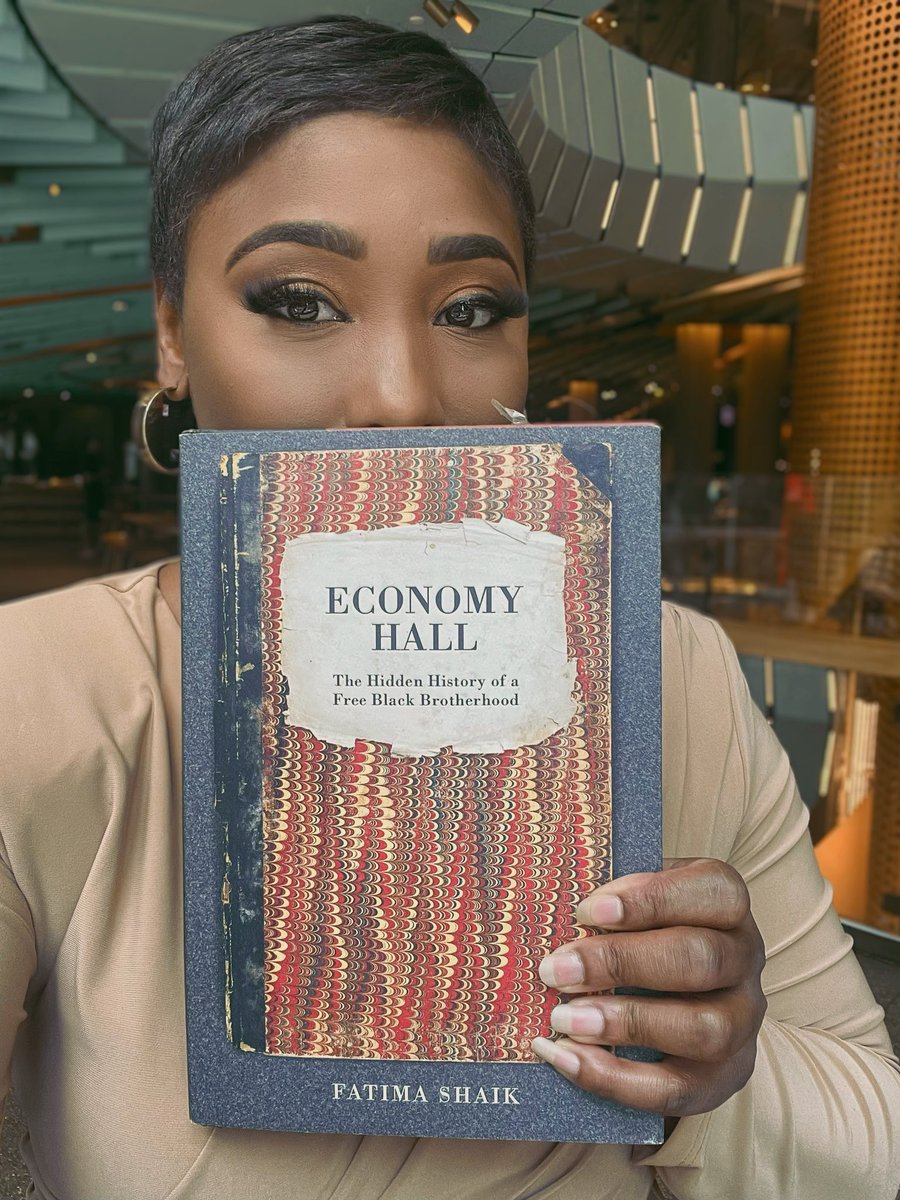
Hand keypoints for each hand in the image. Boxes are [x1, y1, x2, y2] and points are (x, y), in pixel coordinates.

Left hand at [531, 858, 766, 1117]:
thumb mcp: (636, 899)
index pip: (712, 892)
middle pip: (701, 959)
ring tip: (563, 1019)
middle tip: (557, 970)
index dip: (651, 899)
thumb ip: (610, 900)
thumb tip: (555, 908)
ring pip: (702, 1029)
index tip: (586, 911)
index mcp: (726, 904)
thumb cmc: (644, 929)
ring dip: (625, 1024)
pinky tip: (565, 1057)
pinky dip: (614, 1078)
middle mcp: (745, 959)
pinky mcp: (724, 1076)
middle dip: (622, 964)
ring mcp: (742, 1022)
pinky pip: (677, 1089)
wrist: (677, 993)